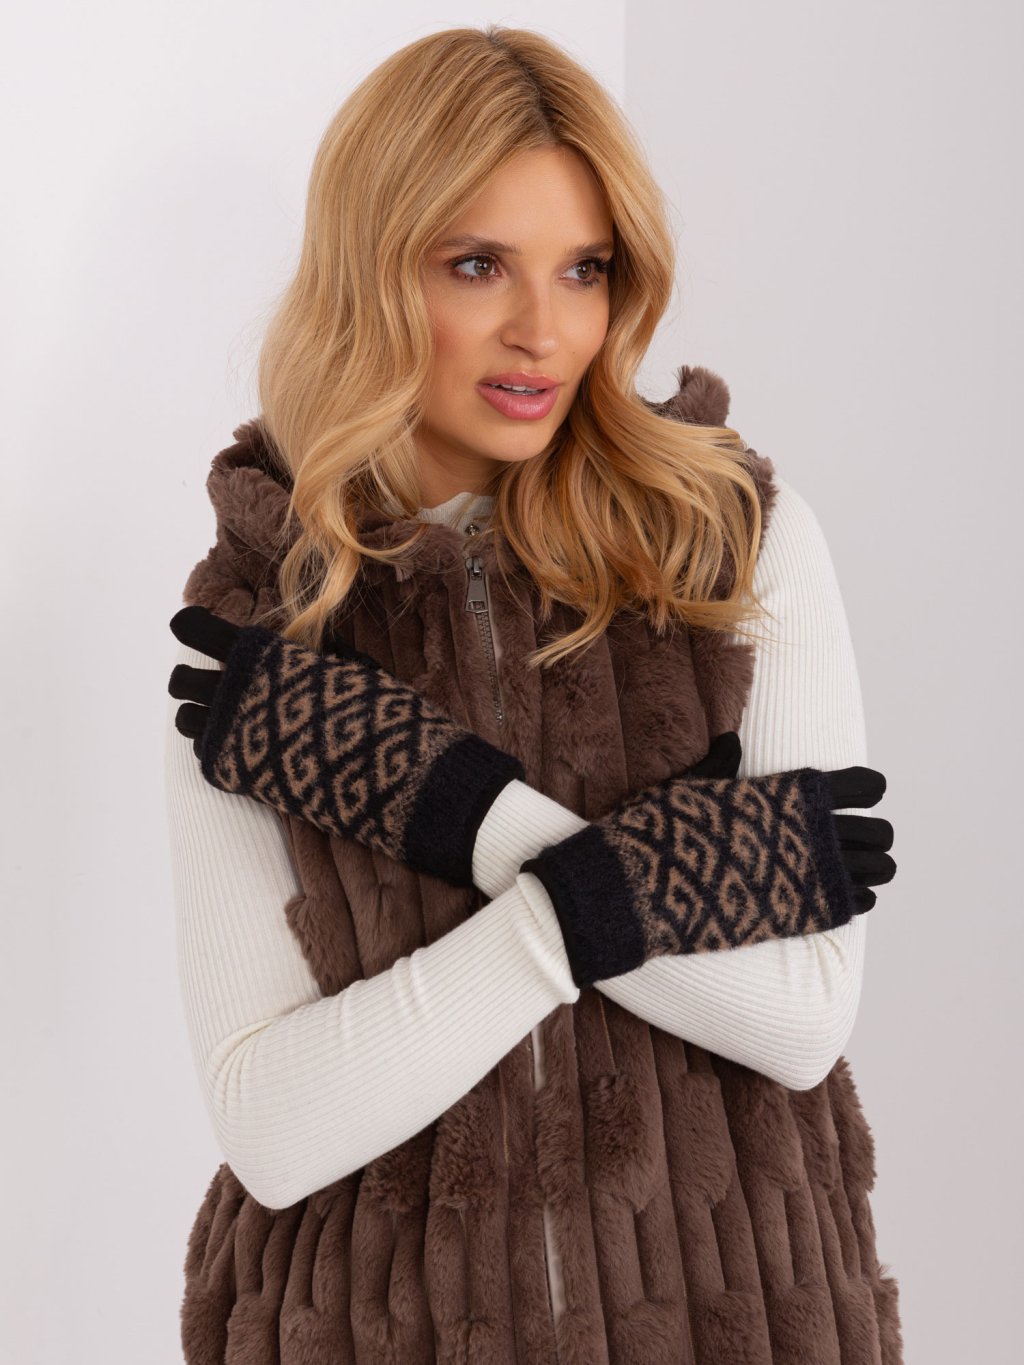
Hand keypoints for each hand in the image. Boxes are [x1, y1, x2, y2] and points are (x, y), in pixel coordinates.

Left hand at [167, 604, 525, 887]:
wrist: (394, 777)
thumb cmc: (385, 716)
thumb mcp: (356, 673)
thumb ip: (319, 660)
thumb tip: (314, 646)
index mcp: (266, 657)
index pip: (202, 632)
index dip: (192, 626)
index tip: (190, 625)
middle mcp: (241, 693)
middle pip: (183, 680)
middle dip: (193, 680)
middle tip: (216, 684)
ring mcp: (237, 737)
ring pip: (186, 719)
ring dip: (202, 716)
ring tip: (227, 720)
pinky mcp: (241, 776)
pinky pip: (206, 757)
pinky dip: (218, 751)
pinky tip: (244, 750)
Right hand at [521, 736, 896, 989]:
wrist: (636, 891)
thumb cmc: (655, 832)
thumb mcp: (685, 788)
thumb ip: (718, 767)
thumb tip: (733, 739)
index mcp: (786, 795)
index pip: (858, 785)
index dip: (868, 788)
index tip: (869, 791)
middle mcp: (808, 834)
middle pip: (877, 832)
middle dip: (877, 834)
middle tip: (868, 837)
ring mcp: (807, 878)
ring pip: (876, 870)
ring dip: (876, 868)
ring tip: (869, 869)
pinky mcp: (800, 916)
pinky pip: (856, 905)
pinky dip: (860, 899)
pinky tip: (853, 897)